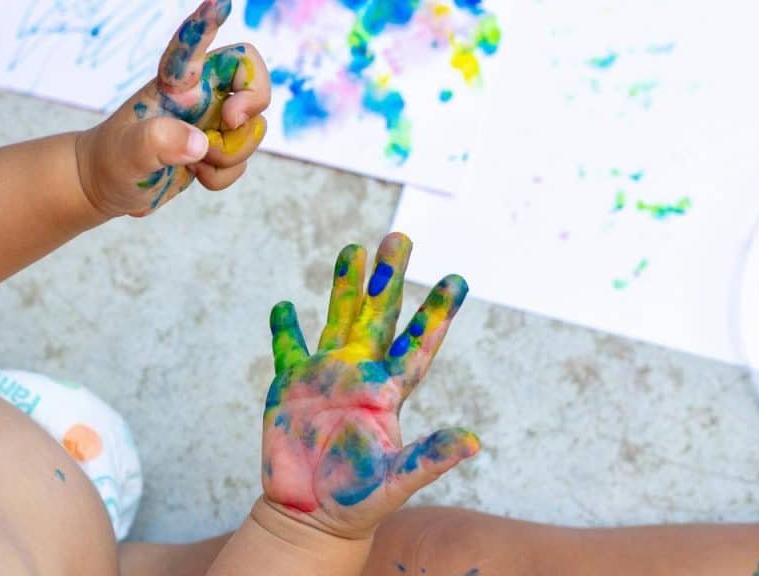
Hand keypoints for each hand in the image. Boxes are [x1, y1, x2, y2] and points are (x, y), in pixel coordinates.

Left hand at [76, 0, 270, 217]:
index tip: (220, 0)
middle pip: (252, 77)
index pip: (195, 45)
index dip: (208, 23)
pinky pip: (243, 160)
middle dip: (253, 102)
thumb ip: (159, 142)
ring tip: (194, 162)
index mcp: (175, 83)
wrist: (109, 186)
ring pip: (252, 128)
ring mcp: (210, 122)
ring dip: (232, 154)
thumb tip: (200, 143)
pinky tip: (195, 174)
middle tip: (229, 122)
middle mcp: (200, 94)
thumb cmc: (111, 159)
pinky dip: (224, 176)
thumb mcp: (127, 152)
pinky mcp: (216, 149)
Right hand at [261, 233, 479, 538]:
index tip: (459, 279)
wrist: (310, 515)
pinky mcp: (290, 386)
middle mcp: (361, 374)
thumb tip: (474, 441)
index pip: (418, 343)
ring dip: (344, 285)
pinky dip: (284, 329)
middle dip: (388, 276)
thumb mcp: (397, 480)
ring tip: (353, 249)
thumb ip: (431, 458)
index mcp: (389, 391)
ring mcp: (326, 376)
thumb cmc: (358, 500)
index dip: (438, 312)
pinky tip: (285, 306)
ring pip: (337, 319)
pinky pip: (288, 349)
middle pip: (378, 315)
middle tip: (399, 236)